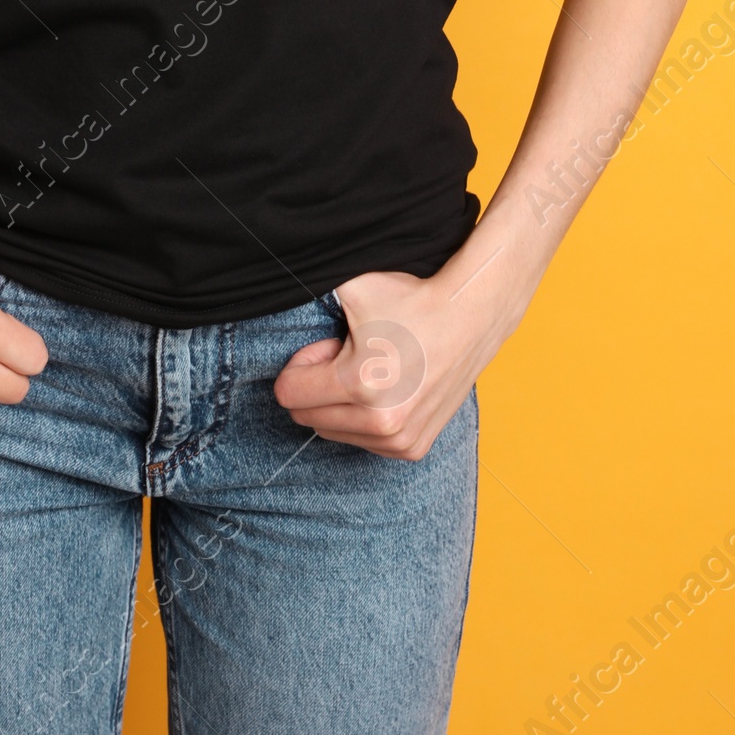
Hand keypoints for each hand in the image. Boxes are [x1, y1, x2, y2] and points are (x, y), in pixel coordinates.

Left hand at [272, 260, 511, 459]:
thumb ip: (307, 288)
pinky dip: (363, 418)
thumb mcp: (353, 287)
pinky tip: (388, 388)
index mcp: (360, 385)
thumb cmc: (410, 299)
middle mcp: (381, 422)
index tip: (329, 345)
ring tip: (372, 368)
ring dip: (340, 403)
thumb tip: (265, 286)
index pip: (288, 394)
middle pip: (307, 416)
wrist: (469, 317)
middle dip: (319, 384)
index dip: (302, 364)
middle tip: (351, 353)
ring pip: (332, 431)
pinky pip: (361, 442)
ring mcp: (399, 441)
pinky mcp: (413, 449)